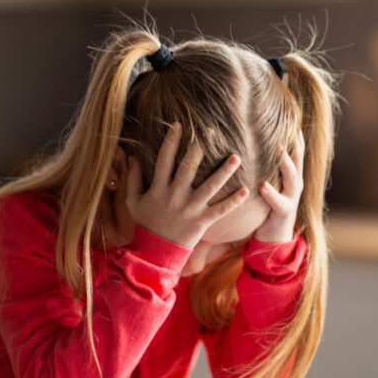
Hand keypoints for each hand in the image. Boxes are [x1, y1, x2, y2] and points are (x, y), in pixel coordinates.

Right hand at [126, 122, 248, 247]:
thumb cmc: (145, 224)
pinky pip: (220, 210)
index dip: (171, 141)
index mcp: (158, 188)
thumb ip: (132, 179)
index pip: (164, 159)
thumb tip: (132, 157)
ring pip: (209, 186)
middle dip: (200, 149)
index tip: (179, 125)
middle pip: (189, 168)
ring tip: (236, 157)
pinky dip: (233, 201)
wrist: (154, 252)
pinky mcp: (201, 222)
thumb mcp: (133, 201)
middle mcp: (175, 196)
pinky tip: (245, 190)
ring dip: (224, 171)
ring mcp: (189, 209)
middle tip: (211, 132)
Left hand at [255, 131, 304, 242]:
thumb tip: (251, 142)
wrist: (273, 236)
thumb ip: (264, 166)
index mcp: (290, 175)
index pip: (295, 151)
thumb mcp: (268, 182)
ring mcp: (291, 198)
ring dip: (285, 163)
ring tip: (278, 150)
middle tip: (288, 126)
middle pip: (297, 159)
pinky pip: (278, 202)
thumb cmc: (267, 205)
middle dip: (293, 143)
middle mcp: (294, 184)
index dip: (294, 135)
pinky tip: (263, 186)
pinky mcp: (284, 212)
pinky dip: (271, 193)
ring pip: (292, 177)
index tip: (292, 116)